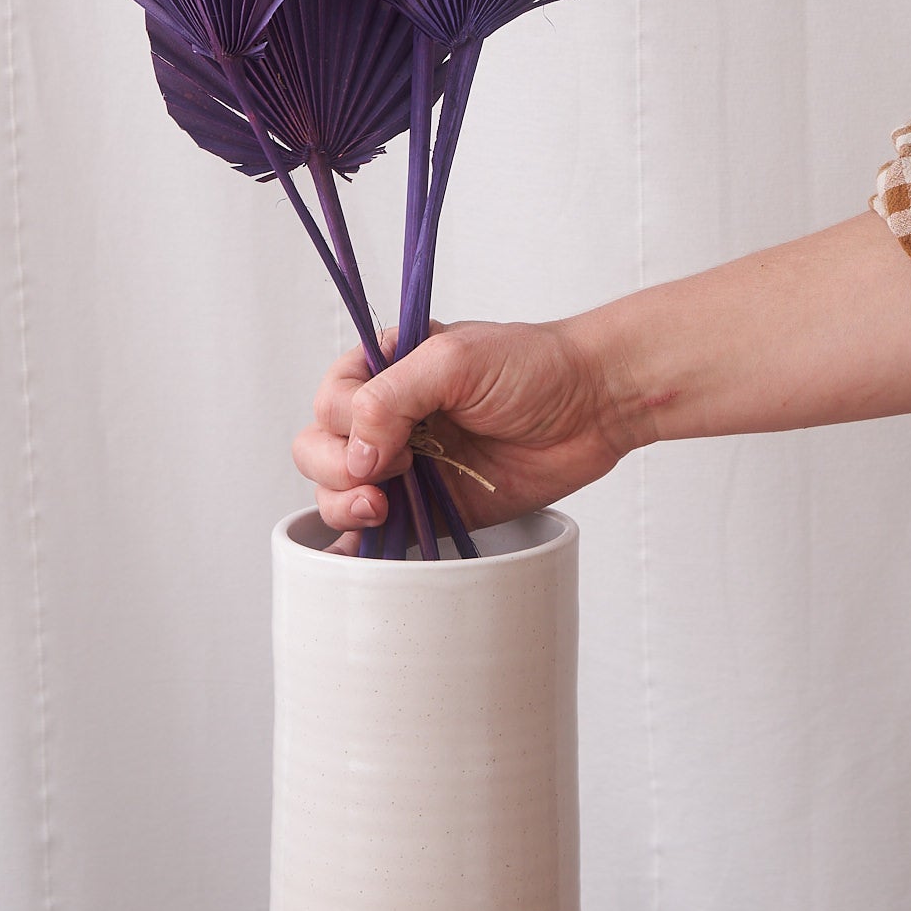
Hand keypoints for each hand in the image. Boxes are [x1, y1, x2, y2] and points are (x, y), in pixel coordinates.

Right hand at [290, 318, 636, 554]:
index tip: (393, 440)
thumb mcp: (454, 359)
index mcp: (384, 369)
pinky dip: (356, 545)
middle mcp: (387, 416)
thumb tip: (358, 455)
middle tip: (388, 478)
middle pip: (318, 449)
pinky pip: (376, 533)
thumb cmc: (533, 365)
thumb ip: (391, 398)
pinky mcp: (430, 508)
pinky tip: (359, 551)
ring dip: (344, 506)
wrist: (592, 404)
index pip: (329, 403)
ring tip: (383, 509)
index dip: (347, 426)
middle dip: (337, 470)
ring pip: (336, 492)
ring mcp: (406, 465)